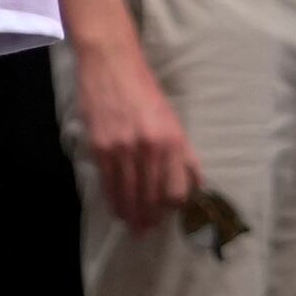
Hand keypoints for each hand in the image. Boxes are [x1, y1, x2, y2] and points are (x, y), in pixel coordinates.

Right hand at [69, 28, 203, 229]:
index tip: (168, 216)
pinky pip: (108, 181)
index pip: (176, 190)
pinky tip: (116, 207)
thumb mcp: (173, 121)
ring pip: (129, 192)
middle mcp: (150, 148)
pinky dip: (113, 198)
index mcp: (173, 142)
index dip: (173, 208)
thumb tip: (195, 185)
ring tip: (131, 225)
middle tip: (146, 230)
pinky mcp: (100, 146)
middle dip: (149, 217)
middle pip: (151, 196)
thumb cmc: (145, 91)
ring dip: (131, 213)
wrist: (111, 65)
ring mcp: (123, 148)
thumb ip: (184, 155)